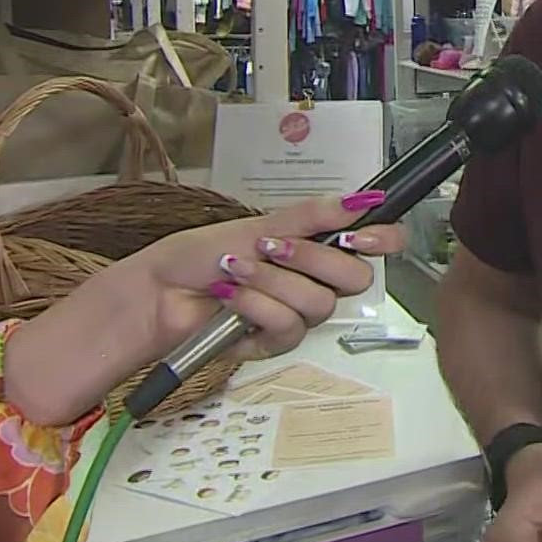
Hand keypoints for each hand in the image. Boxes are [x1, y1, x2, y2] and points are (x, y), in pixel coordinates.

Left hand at [135, 192, 402, 360]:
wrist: (160, 290)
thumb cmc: (202, 254)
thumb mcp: (260, 224)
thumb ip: (313, 215)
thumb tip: (361, 199)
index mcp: (318, 245)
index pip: (377, 243)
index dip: (382, 239)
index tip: (358, 235)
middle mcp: (315, 279)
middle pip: (355, 278)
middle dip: (313, 259)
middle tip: (272, 246)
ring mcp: (297, 312)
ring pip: (319, 303)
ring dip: (273, 281)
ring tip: (237, 269)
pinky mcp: (275, 341)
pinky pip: (288, 327)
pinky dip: (255, 305)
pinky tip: (230, 296)